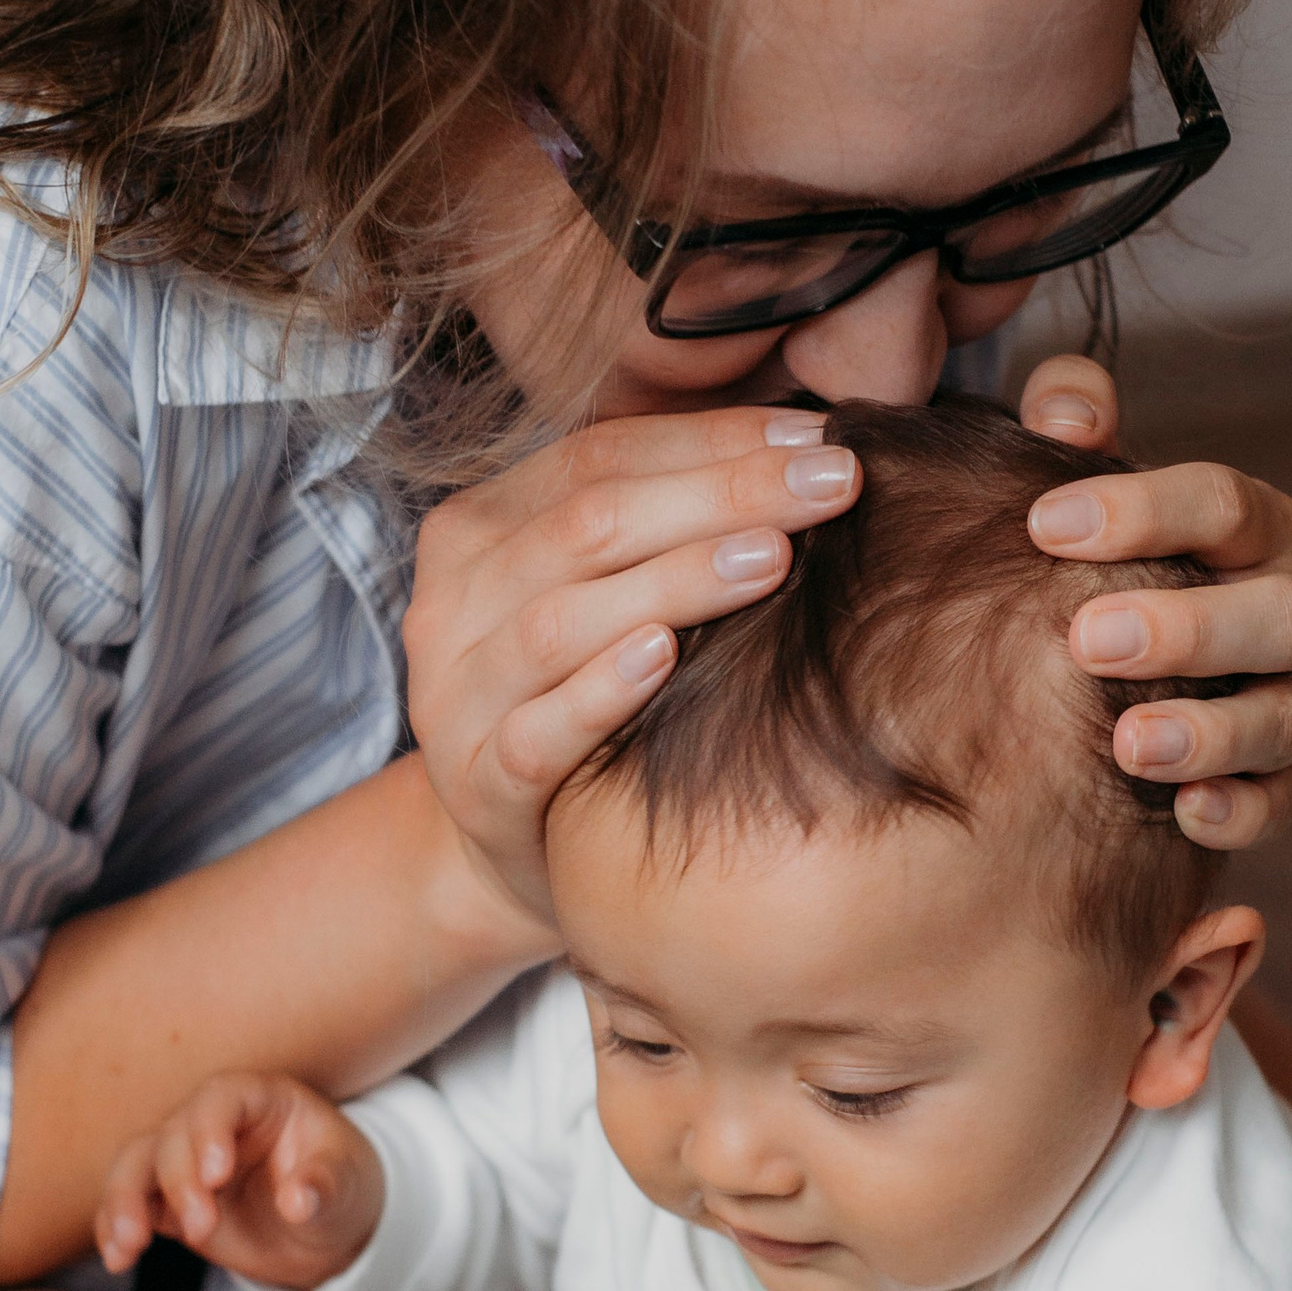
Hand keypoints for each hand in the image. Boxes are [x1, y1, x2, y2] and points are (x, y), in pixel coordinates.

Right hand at [95, 1073, 384, 1290]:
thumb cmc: (340, 1189)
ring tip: (129, 1246)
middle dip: (179, 1182)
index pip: (221, 1098)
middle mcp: (214, 1123)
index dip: (210, 1130)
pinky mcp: (167, 1200)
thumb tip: (299, 1201)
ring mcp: (185, 1159)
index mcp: (261, 1100)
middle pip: (173, 1133)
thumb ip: (324, 1186)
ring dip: (124, 1202)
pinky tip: (117, 1258)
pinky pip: (129, 1203)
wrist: (325, 1229)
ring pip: (136, 1163)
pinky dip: (115, 1227)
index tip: (217, 1176)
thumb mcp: (347, 1185)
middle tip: (204, 1231)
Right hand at [402, 408, 863, 930]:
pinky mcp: (478, 784)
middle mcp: (457, 601)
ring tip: (773, 558)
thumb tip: (810, 445)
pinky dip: (600, 691)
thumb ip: (673, 521)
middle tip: (834, 481)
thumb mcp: (616, 593)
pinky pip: (535, 732)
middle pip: (589, 523)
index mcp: (484, 528)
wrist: (525, 854)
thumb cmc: (595, 702)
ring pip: (561, 619)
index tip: (822, 436)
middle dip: (722, 493)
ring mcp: (457, 695)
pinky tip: (667, 658)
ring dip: (672, 581)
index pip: (602, 455)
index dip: (714, 440)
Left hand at [1018, 354, 1291, 849]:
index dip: (1140, 510)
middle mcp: (1288, 605)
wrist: (1108, 673)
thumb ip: (1071, 425)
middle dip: (1187, 629)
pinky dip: (1240, 808)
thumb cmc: (1096, 563)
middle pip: (1277, 611)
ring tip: (1129, 746)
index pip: (1219, 502)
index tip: (1043, 525)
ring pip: (1288, 712)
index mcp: (1246, 526)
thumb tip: (1067, 410)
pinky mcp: (1283, 779)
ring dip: (1213, 731)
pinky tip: (1185, 813)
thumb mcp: (1082, 490)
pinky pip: (1280, 800)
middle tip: (1085, 640)